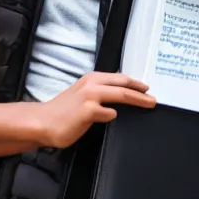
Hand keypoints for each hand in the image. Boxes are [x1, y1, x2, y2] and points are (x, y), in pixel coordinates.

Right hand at [37, 72, 155, 148]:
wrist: (44, 121)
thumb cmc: (64, 110)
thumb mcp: (83, 94)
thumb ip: (99, 92)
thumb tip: (120, 94)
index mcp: (92, 78)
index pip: (119, 78)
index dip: (135, 82)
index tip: (147, 88)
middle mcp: (92, 84)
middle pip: (124, 84)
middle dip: (141, 91)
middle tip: (154, 98)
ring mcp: (90, 96)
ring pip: (120, 95)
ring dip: (137, 99)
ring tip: (149, 105)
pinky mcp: (87, 111)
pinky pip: (108, 113)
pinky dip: (112, 115)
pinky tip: (112, 117)